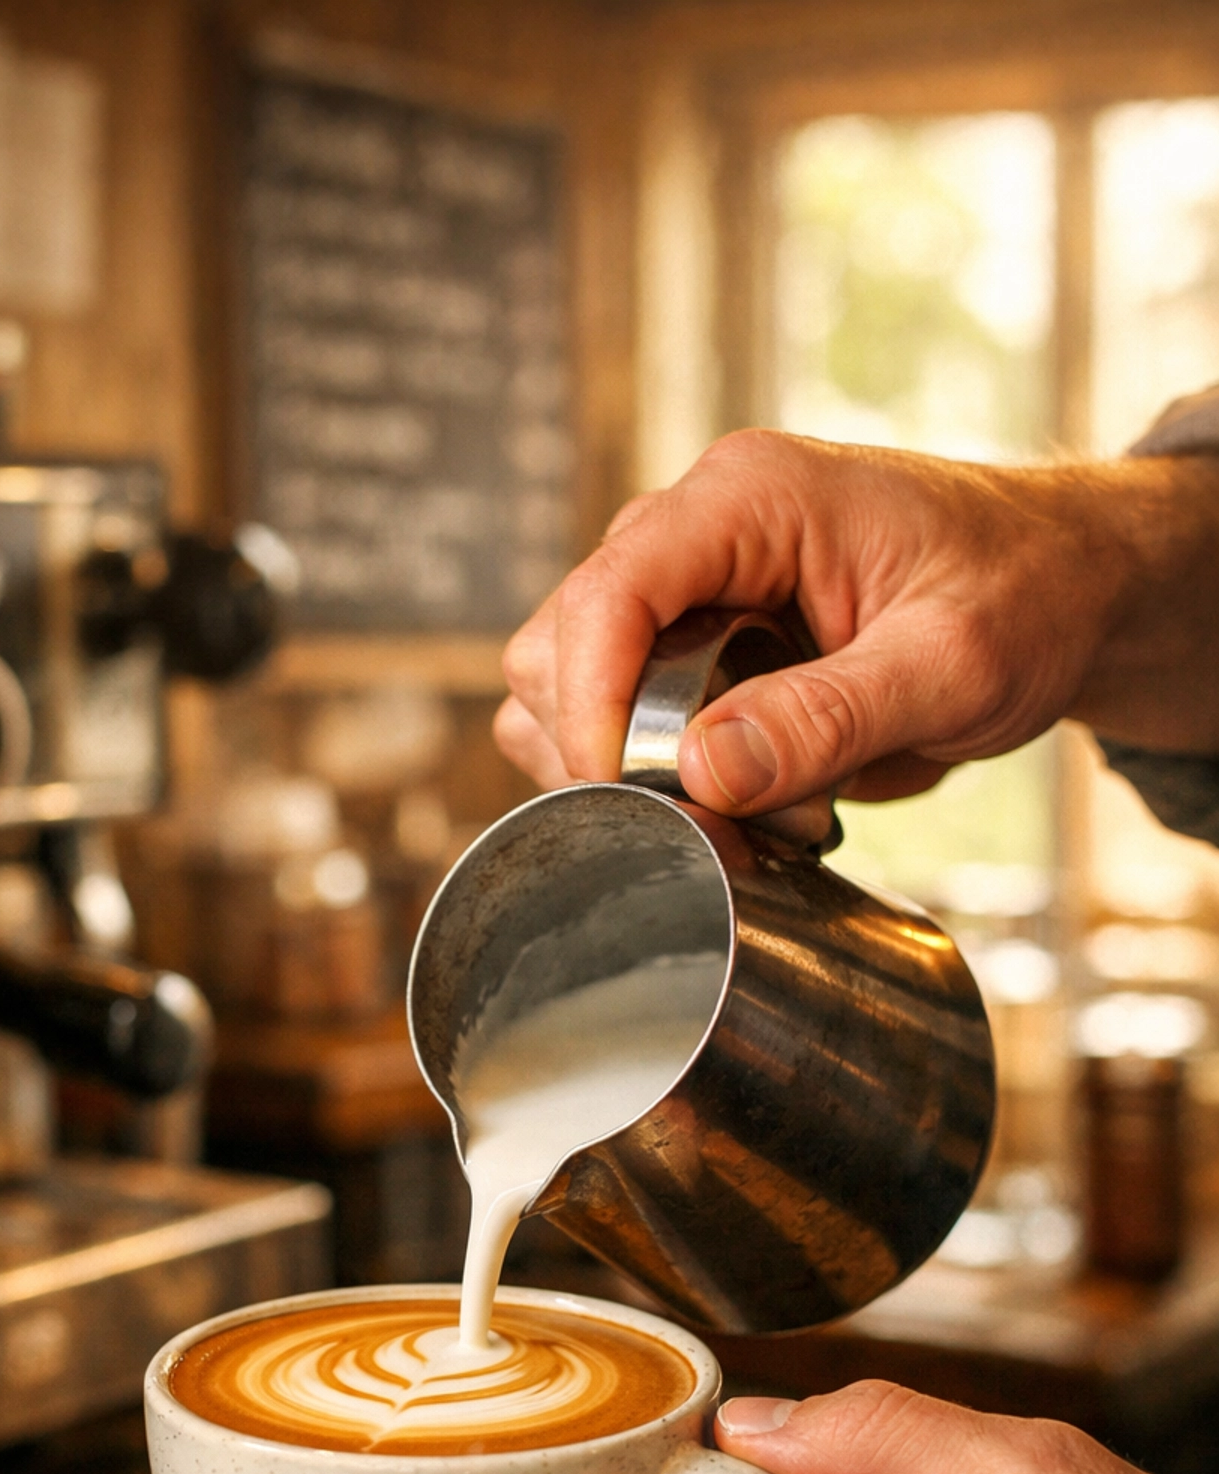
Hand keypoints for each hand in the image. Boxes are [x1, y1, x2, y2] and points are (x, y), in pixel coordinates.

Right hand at [493, 430, 1218, 814]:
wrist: (1070, 589)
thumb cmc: (1028, 597)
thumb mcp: (952, 666)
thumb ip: (829, 719)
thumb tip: (701, 773)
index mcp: (748, 498)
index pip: (609, 595)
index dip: (591, 705)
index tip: (632, 796)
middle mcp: (694, 530)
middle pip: (559, 642)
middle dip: (602, 744)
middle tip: (698, 816)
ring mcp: (684, 587)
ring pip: (563, 681)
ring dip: (617, 761)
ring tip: (724, 803)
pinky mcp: (689, 642)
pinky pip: (611, 711)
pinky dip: (639, 768)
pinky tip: (723, 791)